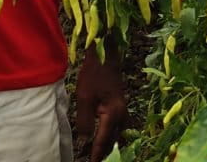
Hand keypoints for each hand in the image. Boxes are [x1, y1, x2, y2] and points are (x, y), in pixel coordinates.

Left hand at [75, 43, 127, 161]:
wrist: (106, 55)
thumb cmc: (94, 74)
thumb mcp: (84, 97)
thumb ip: (85, 120)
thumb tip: (85, 139)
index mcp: (113, 114)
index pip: (103, 140)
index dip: (96, 153)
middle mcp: (121, 115)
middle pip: (113, 140)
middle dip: (104, 152)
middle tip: (94, 160)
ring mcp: (122, 110)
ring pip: (116, 134)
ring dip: (108, 145)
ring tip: (99, 154)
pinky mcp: (120, 106)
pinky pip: (117, 127)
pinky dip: (111, 135)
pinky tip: (105, 137)